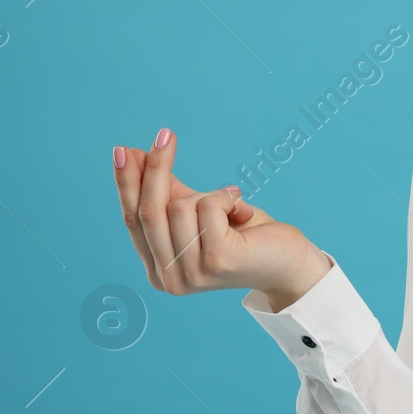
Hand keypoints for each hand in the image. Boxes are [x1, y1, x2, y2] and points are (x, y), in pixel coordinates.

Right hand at [113, 128, 329, 305]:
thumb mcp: (201, 212)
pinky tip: (242, 211)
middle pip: (149, 212)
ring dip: (210, 195)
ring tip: (232, 205)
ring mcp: (192, 273)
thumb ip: (169, 192)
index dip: (127, 184)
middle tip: (165, 134)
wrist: (290, 262)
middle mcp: (169, 280)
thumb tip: (133, 154)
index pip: (133, 220)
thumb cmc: (245, 236)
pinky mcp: (217, 260)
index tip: (122, 149)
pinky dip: (226, 199)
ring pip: (180, 206)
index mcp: (158, 271)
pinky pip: (208, 207)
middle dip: (155, 169)